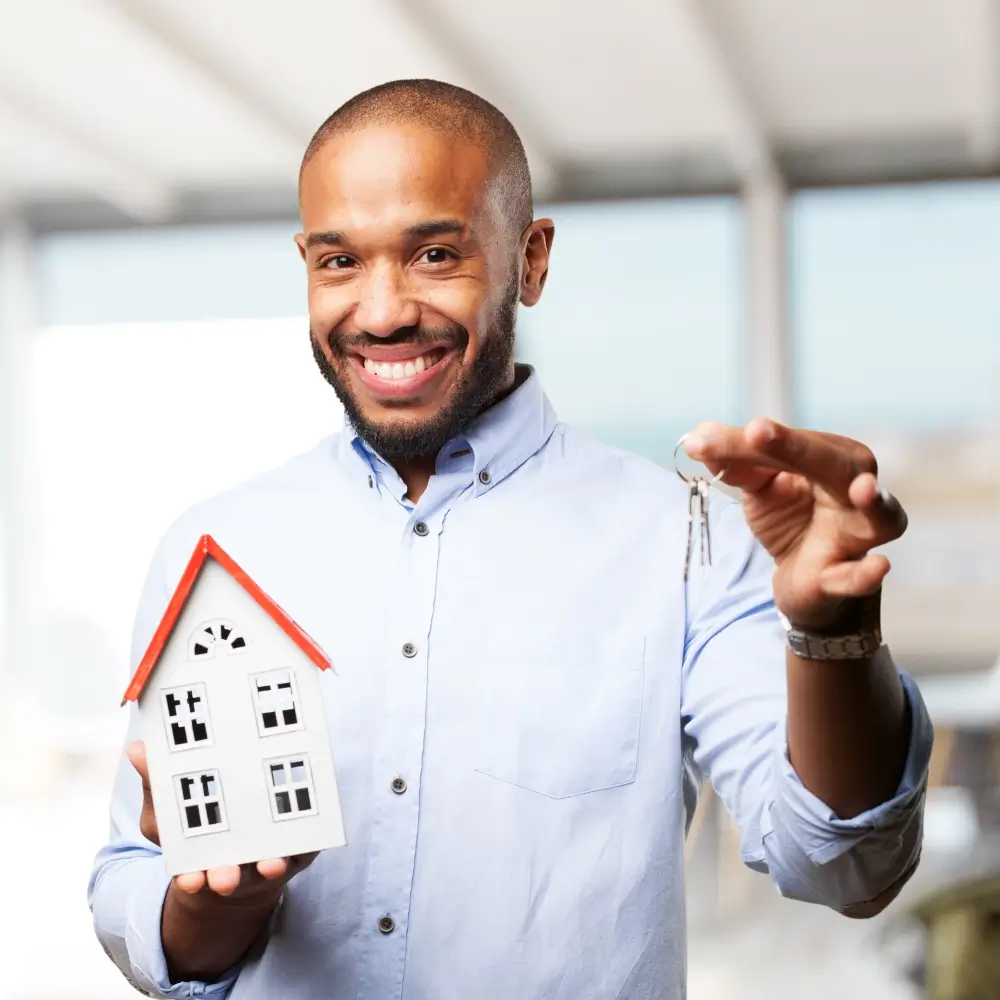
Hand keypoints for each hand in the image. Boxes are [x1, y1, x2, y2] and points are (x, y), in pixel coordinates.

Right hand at [127, 741, 317, 897]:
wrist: (246, 847)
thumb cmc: (202, 828)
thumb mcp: (171, 812)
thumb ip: (157, 785)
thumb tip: (138, 749)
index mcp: (199, 863)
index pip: (192, 876)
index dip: (191, 880)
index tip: (189, 881)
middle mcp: (234, 868)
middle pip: (231, 878)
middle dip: (227, 877)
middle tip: (225, 877)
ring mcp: (266, 859)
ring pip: (270, 867)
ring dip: (270, 865)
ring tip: (270, 863)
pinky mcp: (299, 849)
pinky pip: (306, 848)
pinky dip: (307, 843)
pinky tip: (310, 834)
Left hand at [683, 418, 907, 630]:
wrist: (803, 577)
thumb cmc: (789, 516)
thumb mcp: (758, 486)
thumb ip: (734, 461)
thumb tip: (697, 436)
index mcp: (834, 457)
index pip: (794, 443)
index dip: (750, 441)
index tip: (707, 438)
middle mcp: (858, 490)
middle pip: (835, 465)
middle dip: (797, 449)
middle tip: (757, 433)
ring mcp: (858, 535)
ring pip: (880, 517)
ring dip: (874, 504)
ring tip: (862, 489)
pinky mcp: (847, 576)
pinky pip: (860, 576)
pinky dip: (866, 574)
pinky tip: (877, 566)